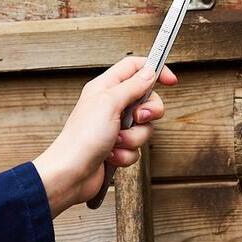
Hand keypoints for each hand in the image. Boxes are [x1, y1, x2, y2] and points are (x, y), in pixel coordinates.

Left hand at [33, 56, 176, 217]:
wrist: (70, 174)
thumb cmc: (82, 138)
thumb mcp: (110, 103)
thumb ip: (132, 86)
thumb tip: (150, 72)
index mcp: (106, 87)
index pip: (135, 67)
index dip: (154, 70)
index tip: (171, 81)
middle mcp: (111, 105)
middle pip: (146, 100)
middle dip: (148, 113)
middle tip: (137, 119)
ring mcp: (114, 127)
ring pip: (144, 127)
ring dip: (133, 138)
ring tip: (116, 142)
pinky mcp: (117, 147)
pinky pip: (136, 148)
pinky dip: (126, 154)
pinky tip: (111, 156)